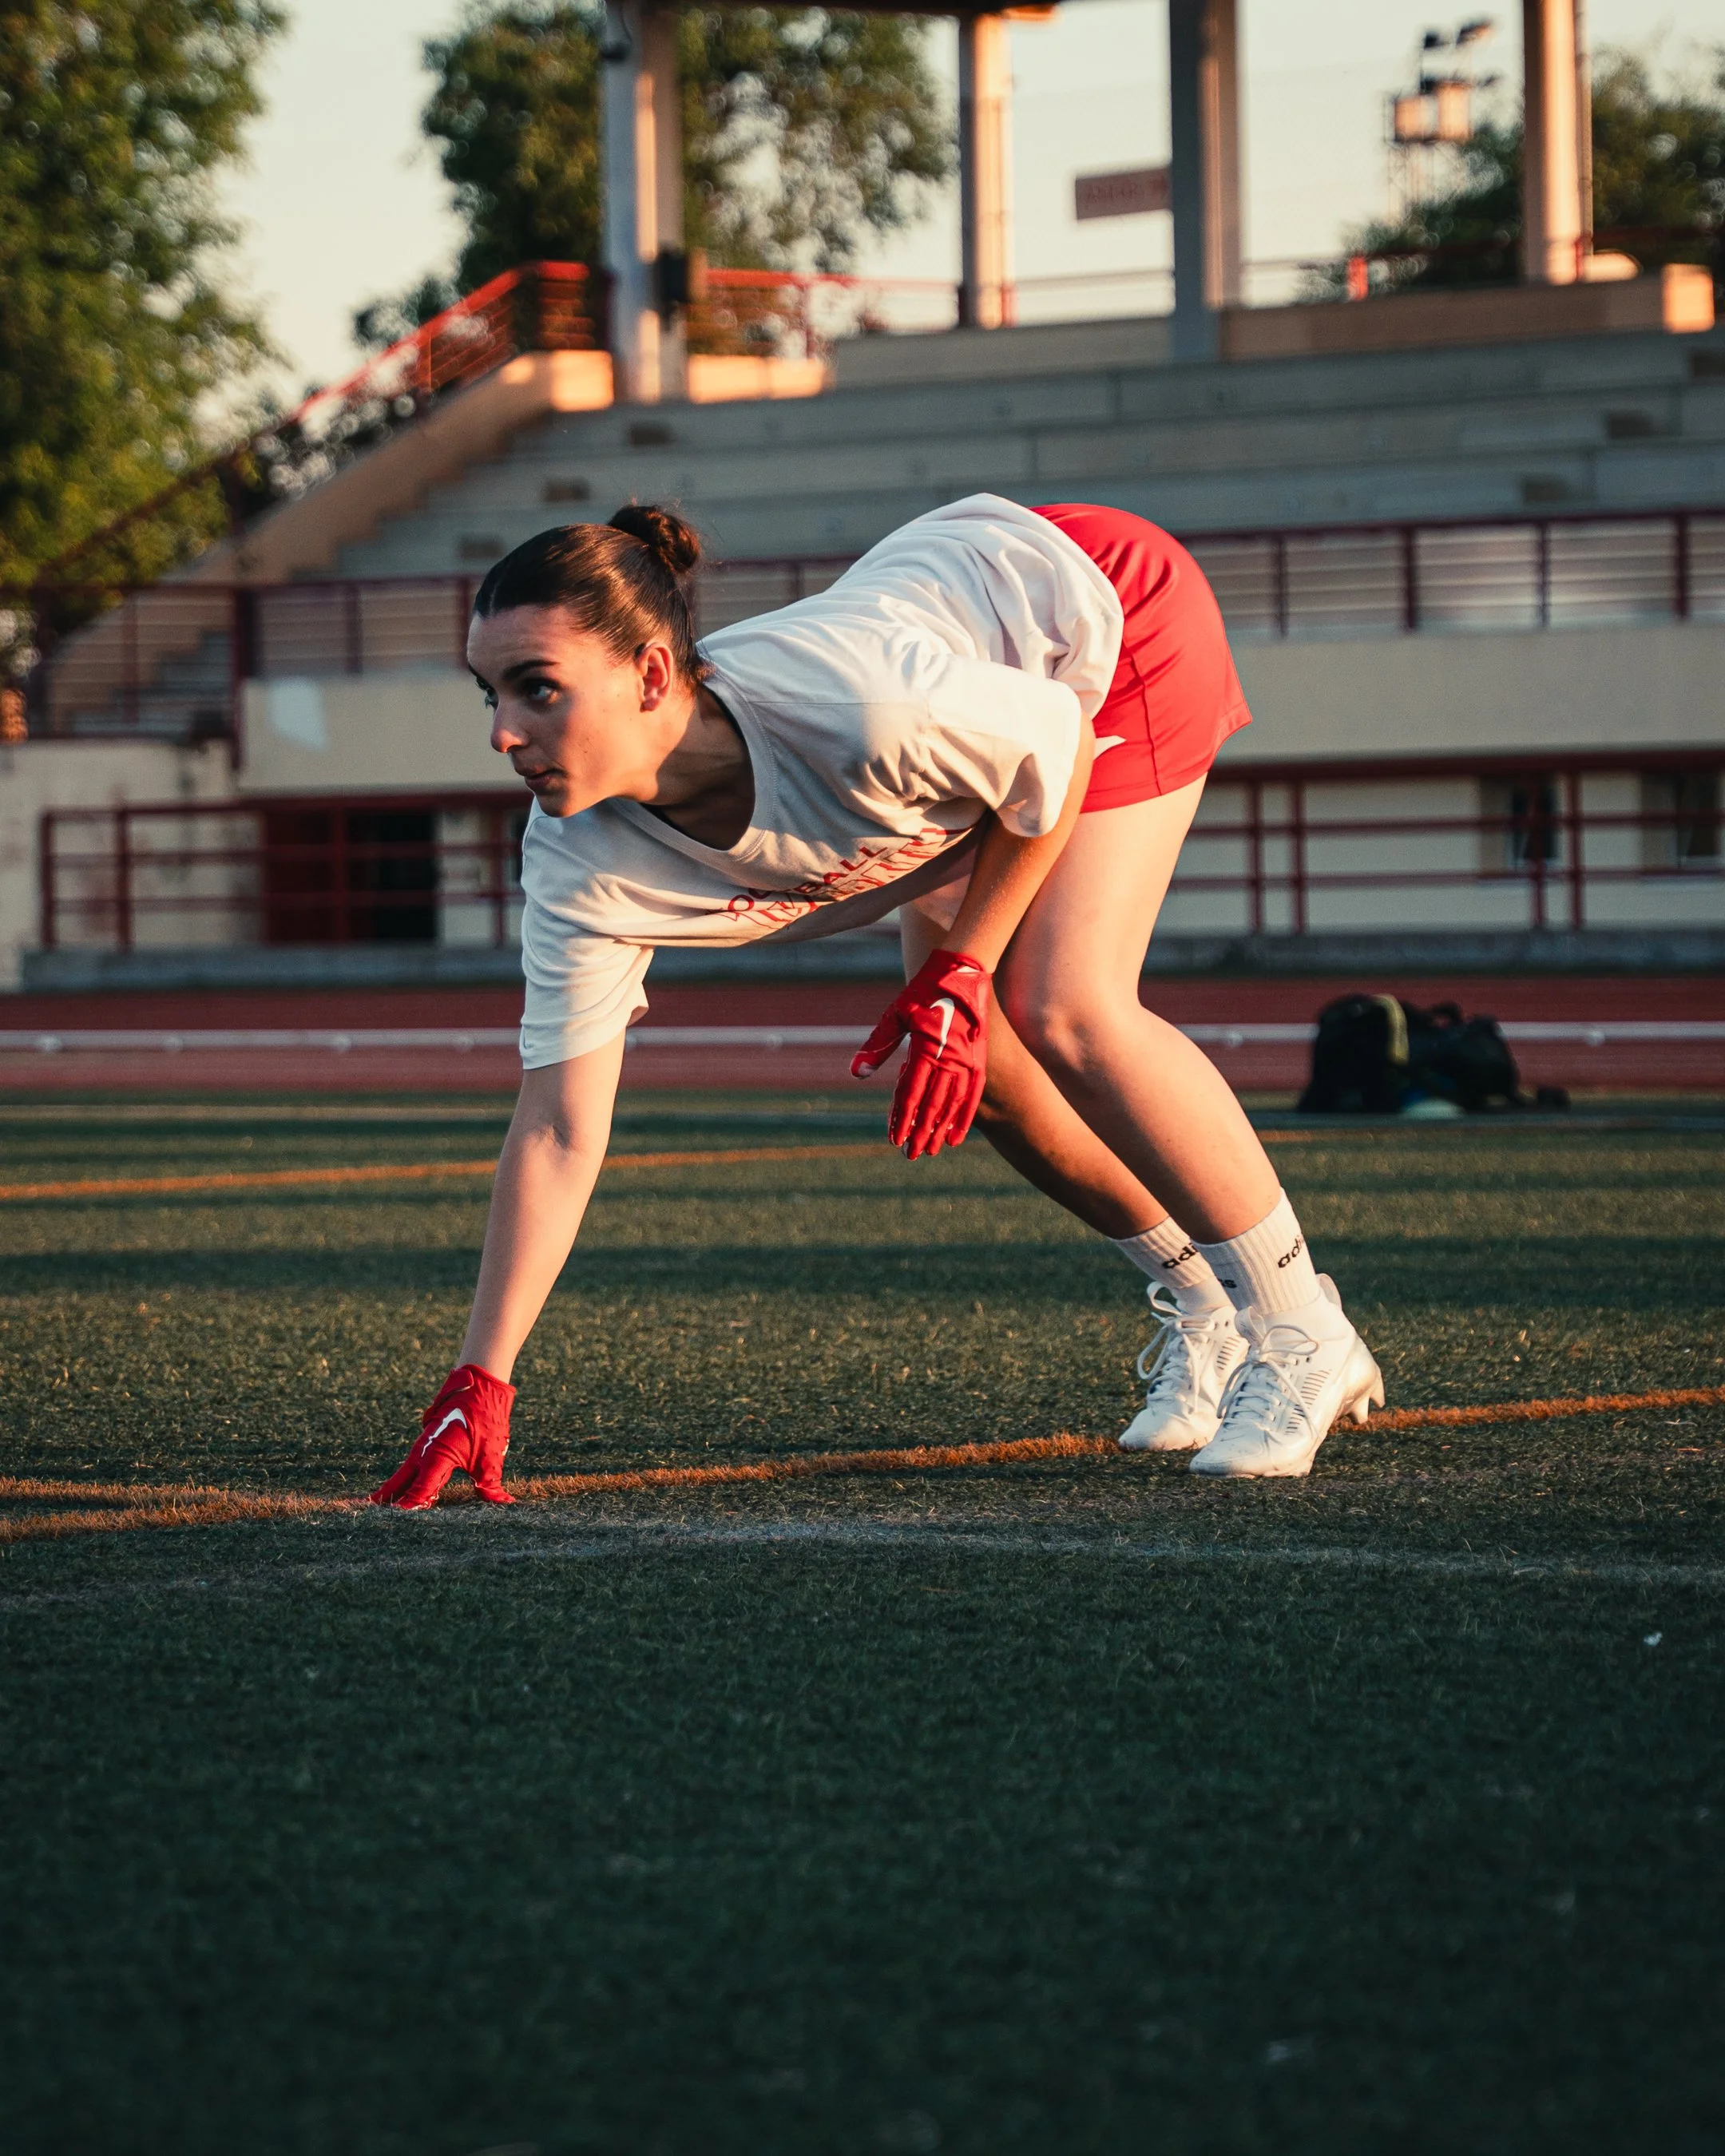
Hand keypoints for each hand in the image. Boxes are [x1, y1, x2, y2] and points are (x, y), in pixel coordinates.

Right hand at [370, 1363, 517, 1509]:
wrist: (480, 1384)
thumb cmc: (486, 1419)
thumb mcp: (491, 1456)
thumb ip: (490, 1484)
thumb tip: (503, 1503)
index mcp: (437, 1458)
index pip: (418, 1492)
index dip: (407, 1509)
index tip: (394, 1525)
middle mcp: (424, 1454)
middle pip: (400, 1483)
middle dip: (385, 1499)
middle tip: (366, 1515)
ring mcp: (425, 1447)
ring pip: (405, 1474)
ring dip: (394, 1490)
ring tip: (377, 1507)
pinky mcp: (430, 1443)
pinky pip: (414, 1466)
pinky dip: (407, 1479)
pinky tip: (405, 1489)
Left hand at [851, 948, 990, 1159]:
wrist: (962, 971)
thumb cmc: (923, 991)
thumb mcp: (895, 1015)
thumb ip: (877, 1046)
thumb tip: (856, 1074)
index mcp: (927, 1049)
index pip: (911, 1093)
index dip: (902, 1118)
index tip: (893, 1139)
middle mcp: (951, 1059)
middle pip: (932, 1105)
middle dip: (920, 1132)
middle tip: (910, 1155)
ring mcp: (968, 1061)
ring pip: (953, 1104)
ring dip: (940, 1129)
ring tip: (931, 1150)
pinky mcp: (979, 1060)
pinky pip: (973, 1096)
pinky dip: (964, 1117)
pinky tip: (957, 1137)